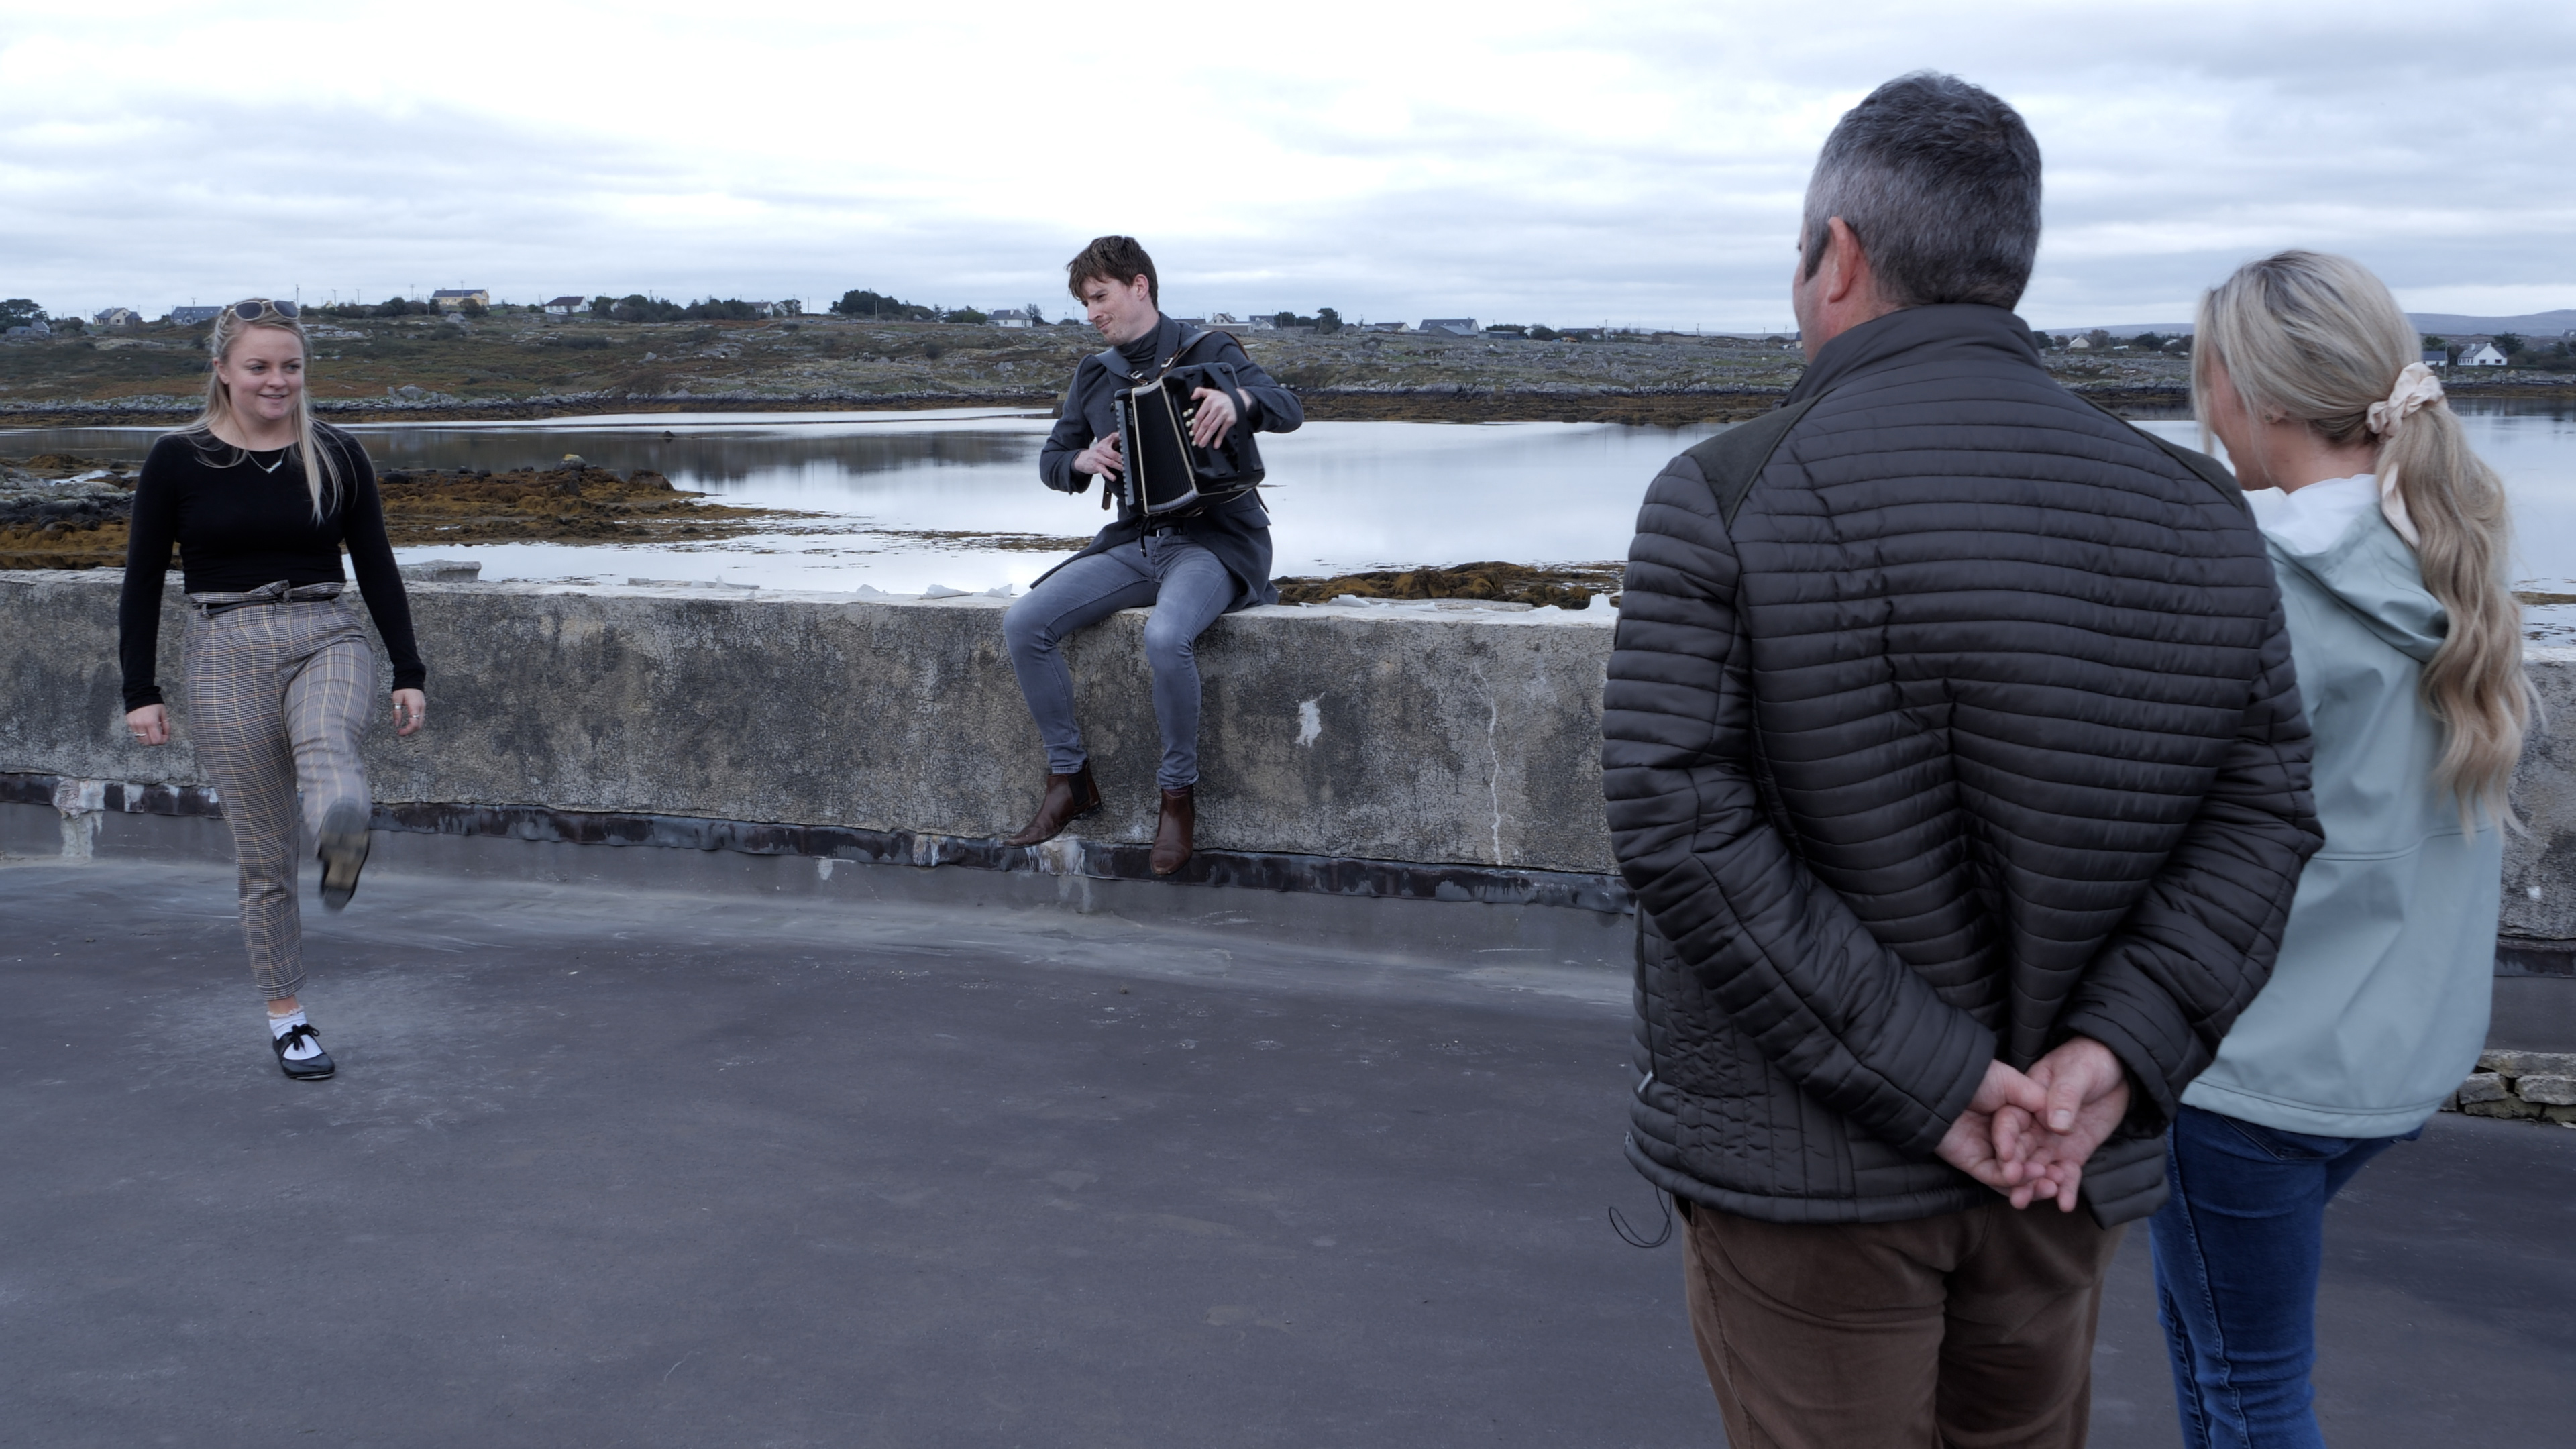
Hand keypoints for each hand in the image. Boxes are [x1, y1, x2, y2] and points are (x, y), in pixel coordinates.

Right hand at [126, 704, 168, 746]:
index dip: (163, 741)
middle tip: (160, 736)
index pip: (156, 740)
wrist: (139, 694)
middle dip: (156, 741)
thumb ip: (166, 726)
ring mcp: (134, 725)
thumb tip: (166, 736)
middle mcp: (141, 725)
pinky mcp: (129, 724)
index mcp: (151, 722)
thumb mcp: (163, 713)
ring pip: (141, 740)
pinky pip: (136, 735)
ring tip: (153, 733)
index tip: (165, 737)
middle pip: (148, 743)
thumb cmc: (154, 703)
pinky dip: (142, 736)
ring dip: (148, 740)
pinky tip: (146, 730)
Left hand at [391, 689, 426, 736]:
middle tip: (400, 732)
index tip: (399, 732)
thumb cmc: (403, 688)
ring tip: (403, 729)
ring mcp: (423, 708)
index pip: (414, 724)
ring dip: (413, 728)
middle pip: (419, 725)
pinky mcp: (422, 707)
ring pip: (421, 723)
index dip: (407, 731)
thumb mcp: (396, 700)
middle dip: (410, 731)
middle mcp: (421, 708)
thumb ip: (397, 713)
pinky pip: (420, 718)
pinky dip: (415, 723)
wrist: (411, 678)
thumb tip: (397, 724)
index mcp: (415, 706)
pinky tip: (408, 723)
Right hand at [1073, 434, 1124, 478]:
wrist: (1082, 459)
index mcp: (1105, 443)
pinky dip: (1109, 474)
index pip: (1113, 436)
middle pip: (1114, 453)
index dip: (1119, 436)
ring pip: (1110, 462)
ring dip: (1119, 467)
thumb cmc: (1096, 453)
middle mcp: (1101, 449)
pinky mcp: (1096, 466)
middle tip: (1129, 462)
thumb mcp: (1103, 444)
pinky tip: (1113, 478)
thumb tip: (1124, 440)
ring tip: (1124, 470)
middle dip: (1122, 459)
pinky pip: (1103, 470)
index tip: (1126, 439)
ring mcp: (1098, 458)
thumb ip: (1114, 441)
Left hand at [1188, 387, 1240, 447]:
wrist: (1239, 399)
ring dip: (1206, 437)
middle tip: (1196, 440)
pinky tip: (1215, 444)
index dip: (1195, 425)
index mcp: (1210, 401)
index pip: (1200, 415)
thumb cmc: (1223, 398)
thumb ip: (1199, 392)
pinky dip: (1219, 439)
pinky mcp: (1230, 420)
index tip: (1193, 432)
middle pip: (1205, 423)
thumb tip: (1192, 397)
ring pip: (1213, 428)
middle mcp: (1216, 408)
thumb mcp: (1210, 392)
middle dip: (1200, 434)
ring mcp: (1223, 415)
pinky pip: (1223, 431)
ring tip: (1202, 444)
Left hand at [1934, 1058, 2049, 1192]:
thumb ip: (2037, 1100)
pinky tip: (2026, 1175)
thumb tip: (2061, 1121)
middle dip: (2046, 1174)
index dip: (2053, 1153)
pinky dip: (2010, 1181)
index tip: (2069, 1160)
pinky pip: (1993, 1177)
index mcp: (2014, 1120)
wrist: (1941, 1082)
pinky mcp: (1971, 1162)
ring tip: (2049, 1183)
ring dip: (2032, 1182)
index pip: (2037, 1143)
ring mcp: (1987, 1152)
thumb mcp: (2012, 1083)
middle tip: (2061, 1179)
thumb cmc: (1975, 1076)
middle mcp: (2001, 1139)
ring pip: (2013, 1176)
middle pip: (2028, 1163)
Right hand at [2007, 1036, 2131, 1211]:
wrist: (2118, 1070)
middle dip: (2016, 1173)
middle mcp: (2033, 1125)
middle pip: (2020, 1150)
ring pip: (2038, 1167)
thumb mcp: (2077, 1073)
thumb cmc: (2091, 1060)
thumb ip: (2065, 1097)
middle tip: (2015, 1193)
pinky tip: (2065, 1204)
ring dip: (2034, 1187)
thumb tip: (2056, 1125)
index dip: (2005, 1140)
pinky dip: (2065, 1189)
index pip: (2009, 1122)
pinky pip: (2066, 1174)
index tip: (2006, 1159)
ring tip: (2028, 1203)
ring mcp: (2052, 1141)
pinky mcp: (2072, 1154)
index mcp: (2025, 1100)